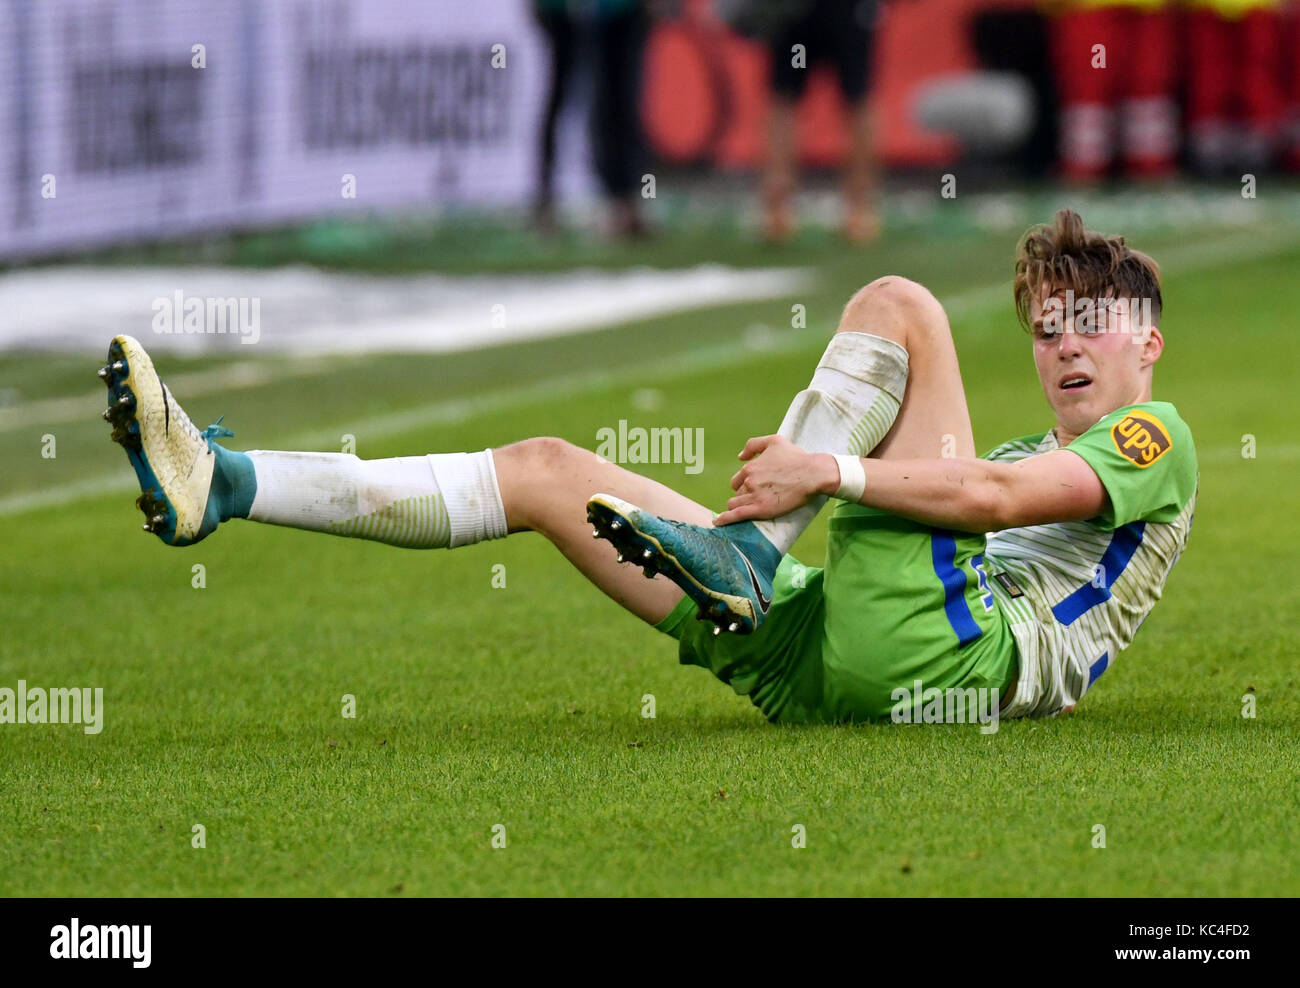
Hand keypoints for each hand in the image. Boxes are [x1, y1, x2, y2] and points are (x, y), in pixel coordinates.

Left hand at [712, 435, 837, 525]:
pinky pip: (736, 515)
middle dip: (744, 496)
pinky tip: (718, 523)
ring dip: (739, 507)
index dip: (744, 486)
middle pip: (737, 493)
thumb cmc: (796, 457)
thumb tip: (740, 456)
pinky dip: (725, 520)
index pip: (737, 481)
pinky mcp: (760, 509)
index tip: (753, 490)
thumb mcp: (774, 441)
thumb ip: (753, 445)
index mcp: (750, 467)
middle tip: (757, 499)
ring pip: (735, 504)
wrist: (813, 474)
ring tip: (748, 510)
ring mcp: (754, 496)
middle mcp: (749, 481)